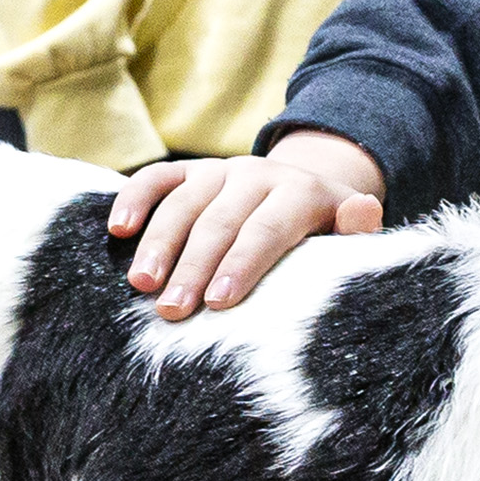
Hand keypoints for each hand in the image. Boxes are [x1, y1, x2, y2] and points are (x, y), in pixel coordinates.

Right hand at [105, 130, 383, 318]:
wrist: (304, 192)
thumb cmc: (325, 236)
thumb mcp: (348, 233)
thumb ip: (356, 230)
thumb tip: (362, 211)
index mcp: (300, 192)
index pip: (268, 229)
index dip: (243, 264)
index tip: (218, 302)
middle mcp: (257, 175)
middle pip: (220, 220)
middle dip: (194, 266)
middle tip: (173, 310)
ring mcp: (220, 170)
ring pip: (184, 202)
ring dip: (159, 243)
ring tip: (142, 284)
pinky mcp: (189, 171)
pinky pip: (157, 179)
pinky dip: (134, 198)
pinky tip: (117, 229)